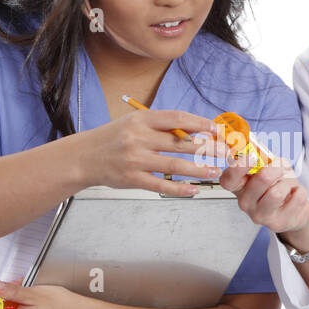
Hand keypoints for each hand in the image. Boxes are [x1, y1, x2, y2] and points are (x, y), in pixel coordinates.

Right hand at [76, 108, 221, 196]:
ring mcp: (135, 160)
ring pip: (175, 165)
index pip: (176, 118)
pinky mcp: (132, 179)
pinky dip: (180, 189)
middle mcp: (138, 138)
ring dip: (199, 169)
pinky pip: (161, 185)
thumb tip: (193, 130)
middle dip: (207, 147)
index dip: (199, 123)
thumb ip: (159, 126)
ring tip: (215, 170)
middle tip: (225, 151)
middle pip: (181, 142)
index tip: (215, 128)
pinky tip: (193, 190)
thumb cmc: (112, 138)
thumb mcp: (132, 123)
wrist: (83, 157)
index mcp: (140, 120)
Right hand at [219, 153, 308, 239]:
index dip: (239, 166)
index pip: (229, 179)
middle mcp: (245, 203)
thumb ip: (265, 160)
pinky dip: (300, 192)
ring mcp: (260, 215)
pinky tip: (295, 196)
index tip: (254, 156)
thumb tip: (267, 154)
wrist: (293, 210)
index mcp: (239, 187)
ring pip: (278, 192)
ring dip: (288, 183)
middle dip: (276, 169)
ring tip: (287, 186)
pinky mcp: (278, 223)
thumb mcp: (270, 169)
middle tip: (280, 169)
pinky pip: (296, 198)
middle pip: (261, 179)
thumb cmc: (278, 187)